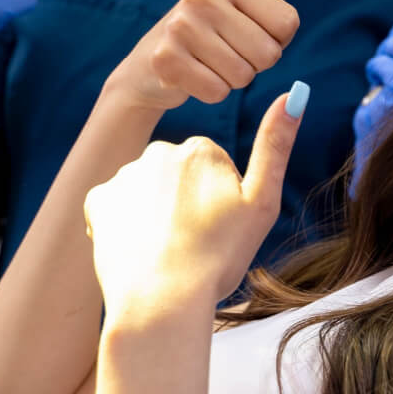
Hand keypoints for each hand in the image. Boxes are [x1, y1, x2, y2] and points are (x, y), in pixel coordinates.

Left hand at [85, 85, 308, 311]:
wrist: (161, 301)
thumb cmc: (218, 256)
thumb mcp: (261, 203)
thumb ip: (276, 146)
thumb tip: (294, 92)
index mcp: (201, 149)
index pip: (212, 170)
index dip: (220, 203)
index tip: (219, 230)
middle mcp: (159, 151)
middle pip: (177, 176)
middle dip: (185, 202)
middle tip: (194, 242)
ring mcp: (124, 175)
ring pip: (147, 192)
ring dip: (154, 214)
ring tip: (166, 251)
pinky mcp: (98, 201)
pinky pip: (115, 208)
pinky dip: (125, 227)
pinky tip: (138, 250)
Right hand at [107, 0, 298, 110]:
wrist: (151, 66)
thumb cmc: (210, 27)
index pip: (288, 27)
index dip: (275, 40)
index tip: (248, 31)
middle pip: (268, 54)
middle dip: (255, 63)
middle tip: (227, 52)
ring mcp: (179, 27)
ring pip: (244, 76)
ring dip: (232, 80)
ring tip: (209, 63)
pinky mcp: (165, 61)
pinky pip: (217, 92)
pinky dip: (211, 93)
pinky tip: (193, 77)